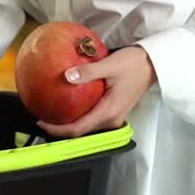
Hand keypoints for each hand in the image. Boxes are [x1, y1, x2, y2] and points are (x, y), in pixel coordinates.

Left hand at [36, 46, 155, 137]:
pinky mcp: (115, 111)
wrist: (153, 64)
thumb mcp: (110, 64)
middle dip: (60, 127)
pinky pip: (93, 118)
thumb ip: (88, 72)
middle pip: (81, 131)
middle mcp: (112, 119)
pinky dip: (79, 115)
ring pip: (87, 126)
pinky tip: (69, 104)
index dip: (58, 129)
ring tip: (52, 111)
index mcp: (109, 112)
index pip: (78, 128)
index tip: (41, 121)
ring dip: (69, 122)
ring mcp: (115, 116)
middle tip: (42, 115)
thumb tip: (66, 76)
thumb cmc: (134, 63)